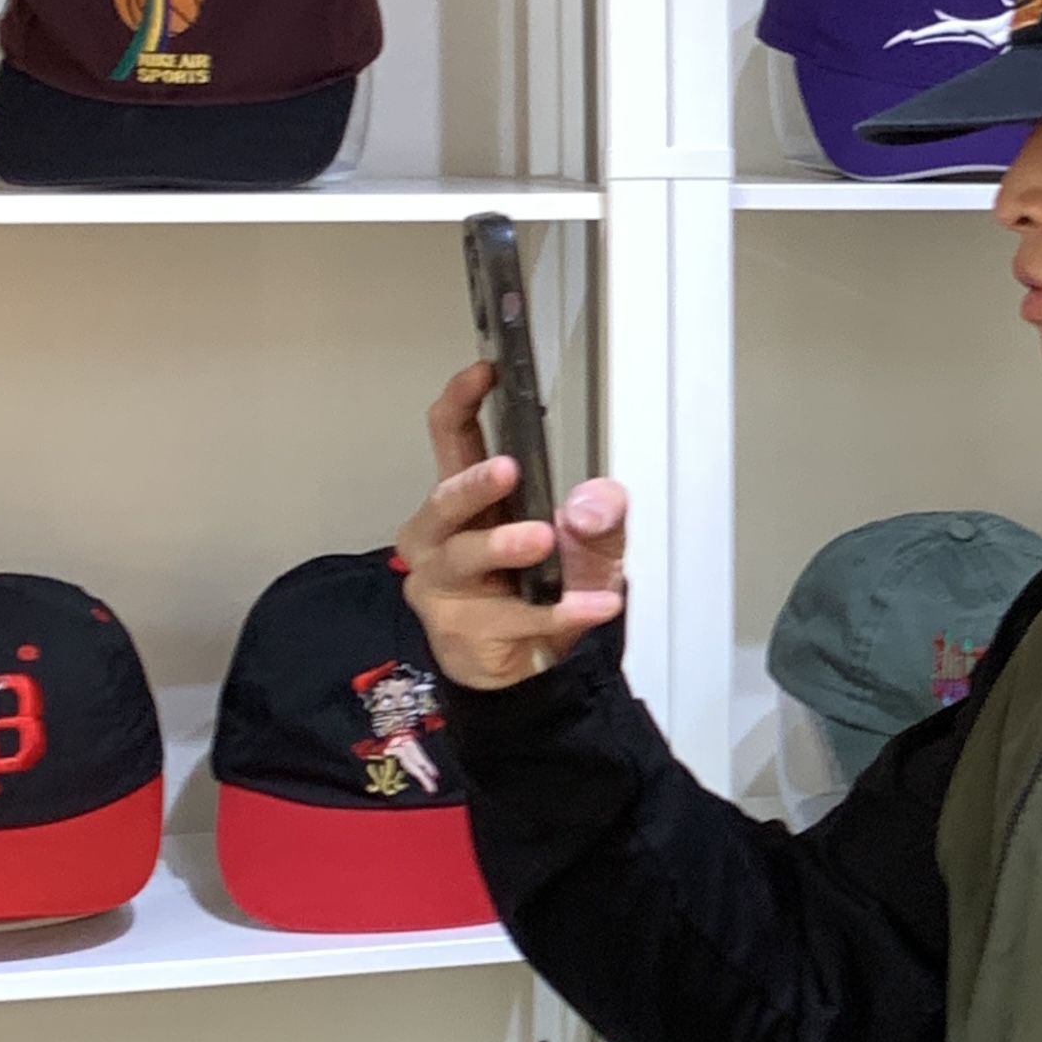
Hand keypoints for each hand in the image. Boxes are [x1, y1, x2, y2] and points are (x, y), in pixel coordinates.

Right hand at [400, 362, 627, 691]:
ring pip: (464, 558)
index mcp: (464, 502)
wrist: (526, 669)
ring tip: (544, 537)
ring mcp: (442, 586)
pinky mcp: (461, 632)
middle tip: (506, 468)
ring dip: (504, 544)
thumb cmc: (541, 590)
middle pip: (443, 501)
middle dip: (473, 484)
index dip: (460, 403)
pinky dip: (562, 610)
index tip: (484, 372)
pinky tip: (600, 602)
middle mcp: (440, 538)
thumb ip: (601, 514)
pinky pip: (514, 618)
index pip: (450, 441)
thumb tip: (588, 506)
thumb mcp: (590, 544)